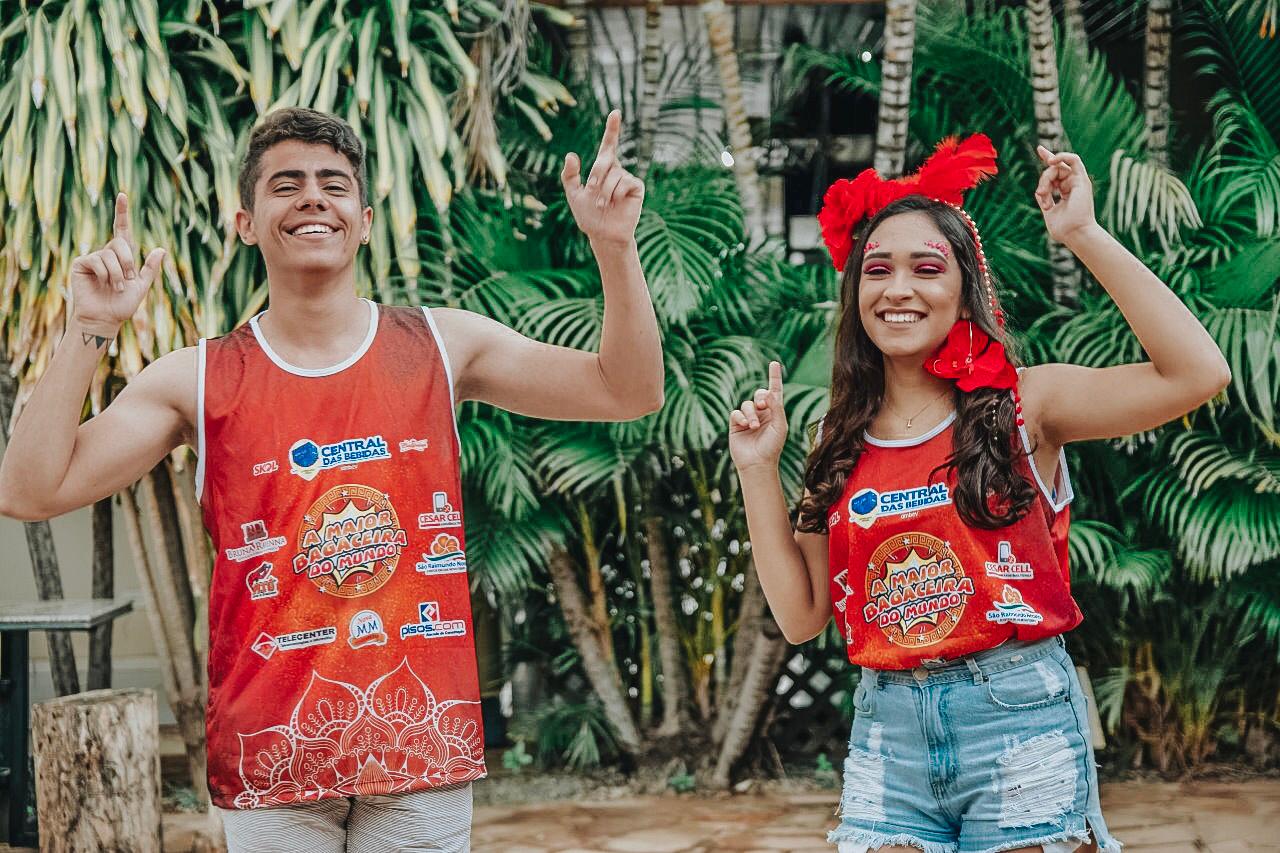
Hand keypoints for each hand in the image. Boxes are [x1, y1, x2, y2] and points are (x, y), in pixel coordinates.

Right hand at [68, 193, 164, 338]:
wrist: (105, 319)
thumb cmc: (122, 305)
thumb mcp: (141, 286)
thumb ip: (150, 268)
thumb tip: (161, 249)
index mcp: (122, 256)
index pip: (122, 230)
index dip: (122, 213)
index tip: (123, 194)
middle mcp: (107, 253)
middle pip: (120, 243)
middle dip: (128, 263)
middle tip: (126, 281)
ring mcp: (93, 258)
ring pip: (110, 254)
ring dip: (117, 274)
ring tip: (114, 288)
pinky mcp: (81, 264)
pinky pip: (97, 260)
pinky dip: (106, 274)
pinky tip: (103, 285)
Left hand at [562, 110, 643, 248]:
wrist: (602, 234)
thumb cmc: (588, 215)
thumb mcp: (573, 194)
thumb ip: (570, 175)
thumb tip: (571, 154)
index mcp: (602, 168)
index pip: (608, 145)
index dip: (612, 128)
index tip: (615, 112)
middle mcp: (617, 170)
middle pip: (605, 160)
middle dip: (595, 174)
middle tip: (591, 190)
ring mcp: (627, 178)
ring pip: (613, 174)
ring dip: (603, 191)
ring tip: (602, 204)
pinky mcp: (636, 188)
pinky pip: (624, 182)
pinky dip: (615, 193)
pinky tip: (615, 203)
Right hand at [729, 361, 788, 471]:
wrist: (758, 463)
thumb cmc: (772, 446)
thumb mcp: (780, 426)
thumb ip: (776, 408)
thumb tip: (770, 391)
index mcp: (775, 412)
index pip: (775, 391)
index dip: (774, 377)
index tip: (774, 363)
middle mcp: (762, 413)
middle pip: (760, 394)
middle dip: (761, 397)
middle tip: (763, 405)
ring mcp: (749, 418)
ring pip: (747, 404)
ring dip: (751, 414)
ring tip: (754, 427)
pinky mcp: (736, 424)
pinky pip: (736, 413)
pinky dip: (741, 417)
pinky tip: (745, 426)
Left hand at [1035, 147, 1097, 245]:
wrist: (1075, 233)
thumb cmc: (1063, 228)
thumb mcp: (1049, 211)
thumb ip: (1045, 198)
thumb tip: (1039, 191)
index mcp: (1066, 192)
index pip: (1057, 171)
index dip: (1049, 158)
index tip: (1039, 149)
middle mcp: (1073, 185)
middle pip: (1053, 171)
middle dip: (1043, 179)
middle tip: (1041, 194)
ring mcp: (1078, 182)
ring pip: (1058, 167)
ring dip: (1047, 177)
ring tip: (1044, 192)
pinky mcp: (1082, 180)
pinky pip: (1074, 159)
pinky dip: (1062, 156)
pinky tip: (1051, 160)